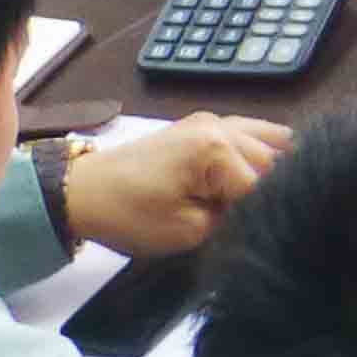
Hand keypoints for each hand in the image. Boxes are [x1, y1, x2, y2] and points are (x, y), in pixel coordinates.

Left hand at [63, 112, 294, 257]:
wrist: (83, 191)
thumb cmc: (129, 214)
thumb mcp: (187, 232)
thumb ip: (233, 222)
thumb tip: (260, 216)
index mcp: (217, 148)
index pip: (266, 186)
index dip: (264, 216)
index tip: (257, 236)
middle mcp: (221, 126)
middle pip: (273, 161)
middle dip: (272, 193)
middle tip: (260, 223)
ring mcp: (214, 120)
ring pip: (270, 140)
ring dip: (273, 170)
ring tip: (268, 201)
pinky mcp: (205, 124)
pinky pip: (251, 131)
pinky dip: (263, 150)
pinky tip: (269, 173)